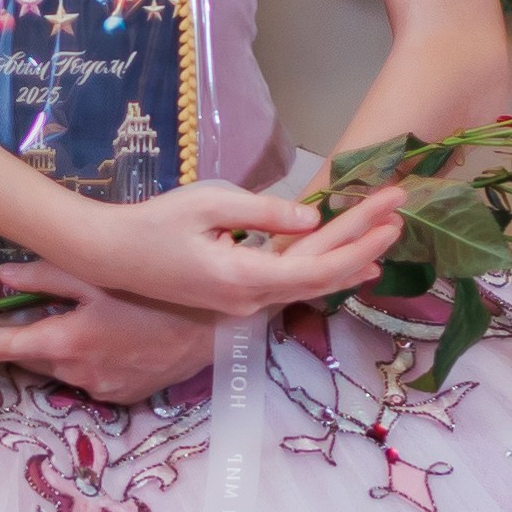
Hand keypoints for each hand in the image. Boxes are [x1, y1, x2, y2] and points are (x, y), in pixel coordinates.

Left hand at [0, 274, 221, 404]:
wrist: (221, 324)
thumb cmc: (160, 290)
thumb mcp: (100, 274)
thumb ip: (47, 274)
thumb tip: (3, 276)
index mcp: (66, 342)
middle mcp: (78, 374)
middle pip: (27, 360)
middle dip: (14, 341)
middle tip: (13, 316)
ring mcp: (102, 390)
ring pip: (58, 369)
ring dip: (54, 348)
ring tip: (77, 319)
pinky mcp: (125, 396)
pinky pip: (88, 378)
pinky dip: (84, 359)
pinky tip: (108, 335)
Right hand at [54, 176, 406, 320]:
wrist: (109, 256)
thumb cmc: (153, 224)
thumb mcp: (209, 205)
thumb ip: (264, 213)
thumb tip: (312, 217)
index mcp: (245, 278)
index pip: (319, 267)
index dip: (360, 245)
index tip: (391, 220)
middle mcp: (250, 300)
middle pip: (322, 279)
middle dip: (365, 248)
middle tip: (401, 217)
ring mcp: (242, 305)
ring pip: (308, 287)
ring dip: (347, 263)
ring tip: (384, 243)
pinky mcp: (234, 299)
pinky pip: (289, 288)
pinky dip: (320, 273)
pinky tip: (341, 266)